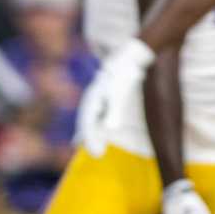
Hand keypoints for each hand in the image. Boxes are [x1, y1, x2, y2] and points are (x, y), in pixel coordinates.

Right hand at [75, 38, 149, 155]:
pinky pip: (96, 117)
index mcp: (92, 100)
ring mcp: (96, 100)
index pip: (88, 125)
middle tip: (97, 155)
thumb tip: (110, 128)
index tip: (98, 155)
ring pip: (90, 121)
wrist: (128, 58)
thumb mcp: (119, 93)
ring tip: (95, 149)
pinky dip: (96, 127)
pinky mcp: (104, 99)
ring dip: (91, 135)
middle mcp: (91, 101)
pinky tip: (102, 133)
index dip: (91, 140)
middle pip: (86, 124)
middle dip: (89, 139)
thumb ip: (114, 111)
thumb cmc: (123, 76)